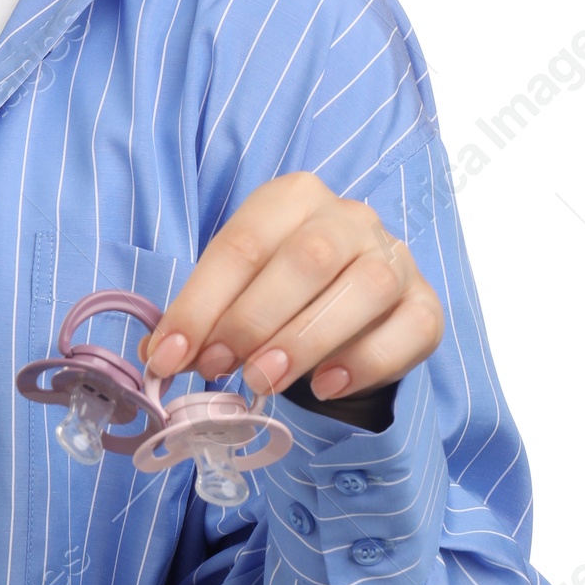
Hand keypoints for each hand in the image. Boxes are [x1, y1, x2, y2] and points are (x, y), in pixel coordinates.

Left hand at [138, 171, 442, 402]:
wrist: (354, 303)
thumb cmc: (285, 289)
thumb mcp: (238, 289)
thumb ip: (204, 315)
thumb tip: (160, 355)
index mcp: (293, 198)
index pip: (243, 244)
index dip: (201, 303)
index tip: (169, 355)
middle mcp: (350, 218)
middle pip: (307, 258)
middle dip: (252, 319)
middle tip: (217, 368)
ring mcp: (394, 259)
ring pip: (362, 289)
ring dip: (305, 340)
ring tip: (262, 381)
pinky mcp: (425, 305)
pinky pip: (408, 329)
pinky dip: (365, 362)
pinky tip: (323, 386)